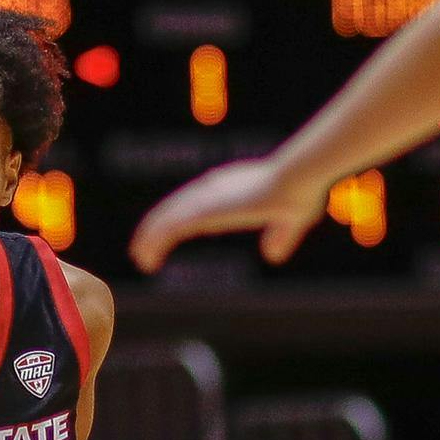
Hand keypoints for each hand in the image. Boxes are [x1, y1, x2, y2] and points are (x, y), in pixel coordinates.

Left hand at [130, 156, 328, 271]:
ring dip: (149, 239)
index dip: (178, 216)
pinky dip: (153, 242)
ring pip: (165, 218)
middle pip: (174, 208)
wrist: (297, 180)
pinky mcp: (204, 211)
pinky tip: (144, 257)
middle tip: (143, 248)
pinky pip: (168, 228)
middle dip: (156, 228)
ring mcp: (206, 199)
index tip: (168, 232)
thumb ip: (281, 235)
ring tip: (140, 259)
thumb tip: (273, 255)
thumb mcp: (293, 218)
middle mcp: (212, 188)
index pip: (194, 201)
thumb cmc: (299, 191)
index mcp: (229, 187)